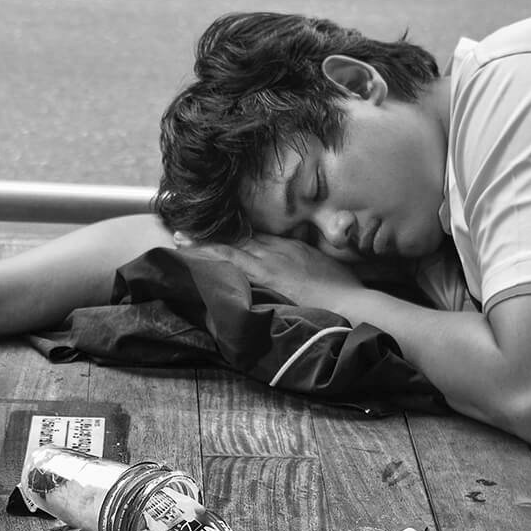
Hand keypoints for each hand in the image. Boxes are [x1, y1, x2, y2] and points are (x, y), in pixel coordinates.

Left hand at [192, 235, 366, 308]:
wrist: (350, 301)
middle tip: (183, 230)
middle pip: (238, 238)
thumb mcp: (323, 268)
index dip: (231, 234)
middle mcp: (277, 249)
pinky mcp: (267, 274)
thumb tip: (297, 268)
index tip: (213, 231)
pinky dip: (211, 253)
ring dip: (204, 242)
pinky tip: (194, 251)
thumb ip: (306, 263)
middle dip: (211, 234)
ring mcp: (270, 260)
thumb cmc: (343, 289)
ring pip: (230, 245)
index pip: (254, 237)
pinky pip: (232, 260)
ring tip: (179, 238)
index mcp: (290, 247)